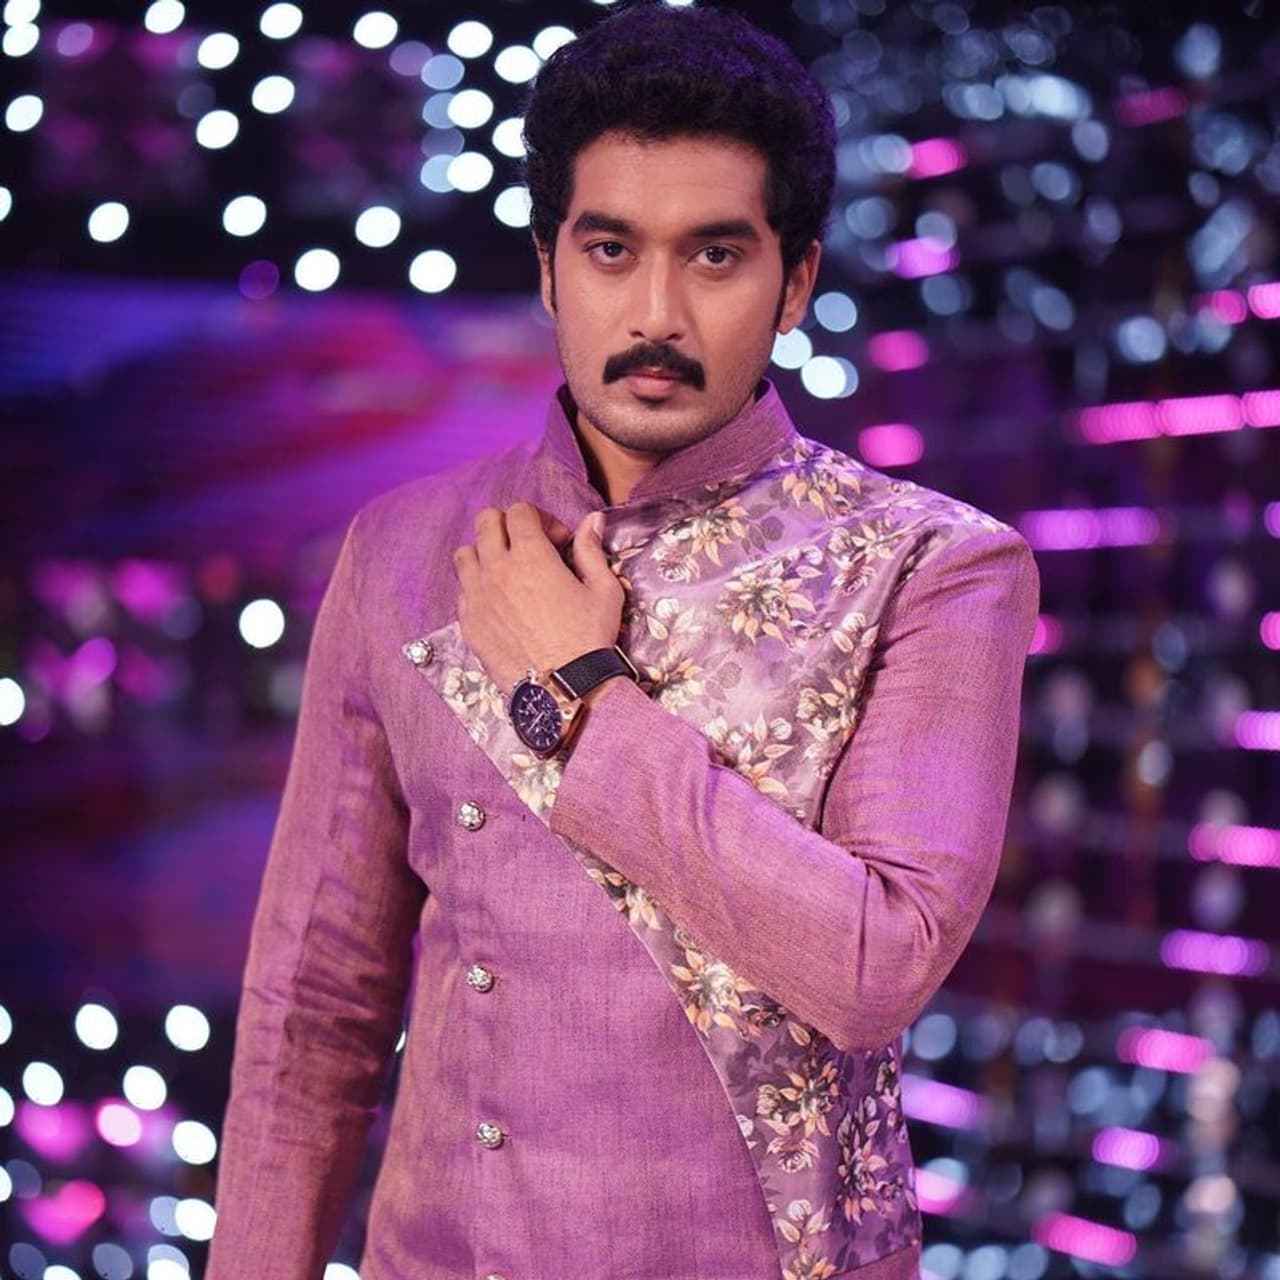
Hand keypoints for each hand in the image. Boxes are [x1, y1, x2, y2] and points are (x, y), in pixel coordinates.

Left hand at [453, 502, 624, 695]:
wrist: (562, 689)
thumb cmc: (589, 638)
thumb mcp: (604, 590)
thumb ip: (592, 550)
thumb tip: (592, 520)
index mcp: (530, 555)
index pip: (520, 511)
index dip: (541, 519)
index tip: (558, 541)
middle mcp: (496, 568)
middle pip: (486, 522)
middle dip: (508, 525)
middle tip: (528, 547)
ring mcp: (477, 595)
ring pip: (465, 554)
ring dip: (485, 553)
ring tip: (506, 572)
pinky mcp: (468, 622)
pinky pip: (462, 590)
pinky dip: (477, 587)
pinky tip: (498, 604)